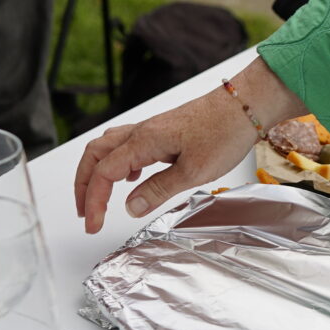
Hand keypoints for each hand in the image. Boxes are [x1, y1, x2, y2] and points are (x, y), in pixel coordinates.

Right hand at [75, 59, 307, 230]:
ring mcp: (151, 129)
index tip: (93, 226)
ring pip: (108, 147)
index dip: (94, 201)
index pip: (103, 174)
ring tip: (99, 198)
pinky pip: (127, 144)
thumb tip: (130, 207)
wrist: (246, 103)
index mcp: (143, 141)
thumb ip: (159, 189)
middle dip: (83, 185)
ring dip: (97, 172)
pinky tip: (131, 178)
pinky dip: (118, 163)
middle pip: (94, 155)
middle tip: (86, 213)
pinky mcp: (163, 130)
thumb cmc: (225, 131)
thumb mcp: (194, 171)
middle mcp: (141, 132)